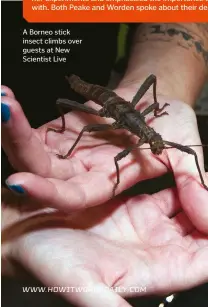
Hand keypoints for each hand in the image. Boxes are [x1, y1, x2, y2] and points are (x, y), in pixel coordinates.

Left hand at [1, 85, 207, 231]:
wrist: (157, 99)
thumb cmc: (171, 124)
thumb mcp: (182, 153)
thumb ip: (190, 182)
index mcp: (106, 182)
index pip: (73, 197)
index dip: (48, 194)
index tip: (17, 183)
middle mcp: (82, 170)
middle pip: (42, 170)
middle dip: (17, 142)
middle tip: (2, 111)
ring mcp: (69, 148)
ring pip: (32, 147)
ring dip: (13, 126)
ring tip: (3, 101)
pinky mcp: (62, 128)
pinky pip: (35, 126)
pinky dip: (20, 114)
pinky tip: (7, 99)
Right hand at [2, 187, 207, 305]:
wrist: (23, 234)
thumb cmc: (47, 263)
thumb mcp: (83, 288)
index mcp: (154, 271)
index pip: (204, 258)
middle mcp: (156, 249)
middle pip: (203, 231)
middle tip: (207, 180)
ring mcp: (146, 224)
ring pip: (189, 209)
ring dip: (199, 192)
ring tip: (199, 169)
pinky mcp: (133, 205)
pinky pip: (169, 192)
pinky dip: (180, 181)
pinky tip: (182, 168)